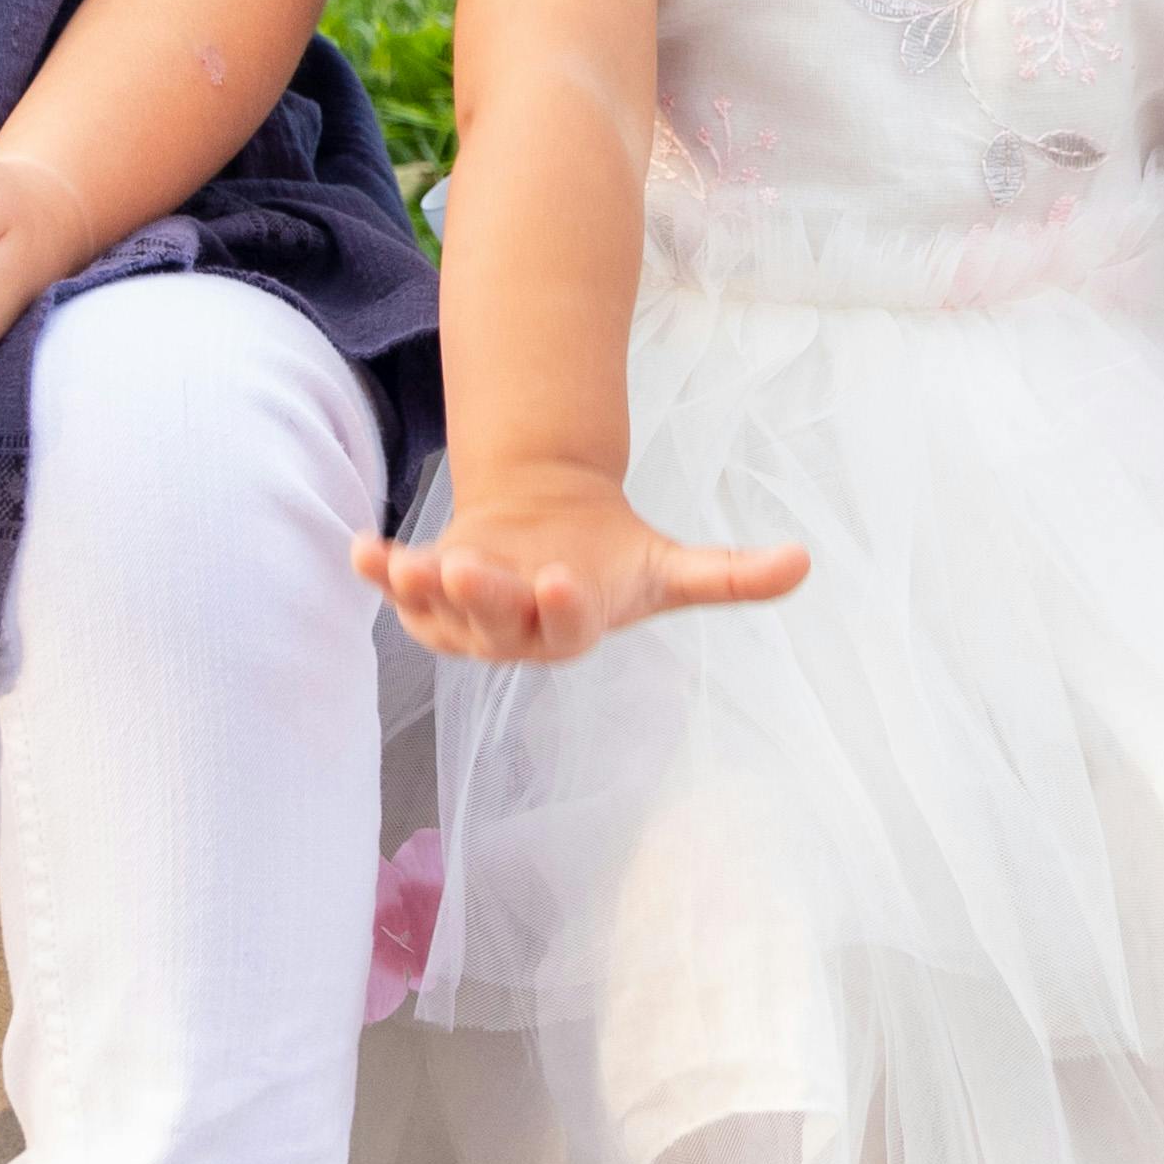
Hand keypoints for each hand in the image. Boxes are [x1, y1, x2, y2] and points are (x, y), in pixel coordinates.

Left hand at [350, 463, 810, 662]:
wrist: (552, 534)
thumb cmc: (611, 559)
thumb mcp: (669, 568)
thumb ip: (731, 576)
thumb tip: (805, 563)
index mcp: (570, 625)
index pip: (564, 626)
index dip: (557, 608)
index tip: (557, 581)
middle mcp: (511, 629)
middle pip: (492, 621)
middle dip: (479, 595)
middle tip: (467, 568)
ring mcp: (465, 613)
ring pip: (439, 609)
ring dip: (419, 587)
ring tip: (400, 562)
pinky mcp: (430, 590)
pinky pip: (398, 587)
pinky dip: (377, 570)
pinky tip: (358, 547)